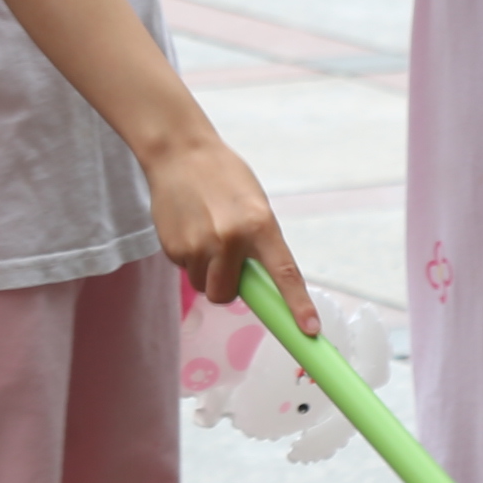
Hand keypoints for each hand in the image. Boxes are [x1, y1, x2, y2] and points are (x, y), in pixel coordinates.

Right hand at [142, 130, 317, 335]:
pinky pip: (186, 270)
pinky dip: (189, 257)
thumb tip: (261, 283)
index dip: (298, 305)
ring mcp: (198, 245)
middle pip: (227, 295)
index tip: (309, 330)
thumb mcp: (254, 204)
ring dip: (206, 271)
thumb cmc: (223, 177)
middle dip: (227, 287)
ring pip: (204, 286)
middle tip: (226, 260)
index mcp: (259, 224)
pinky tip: (188, 227)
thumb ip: (260, 242)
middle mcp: (229, 238)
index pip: (284, 273)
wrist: (178, 152)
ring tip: (204, 234)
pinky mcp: (172, 247)